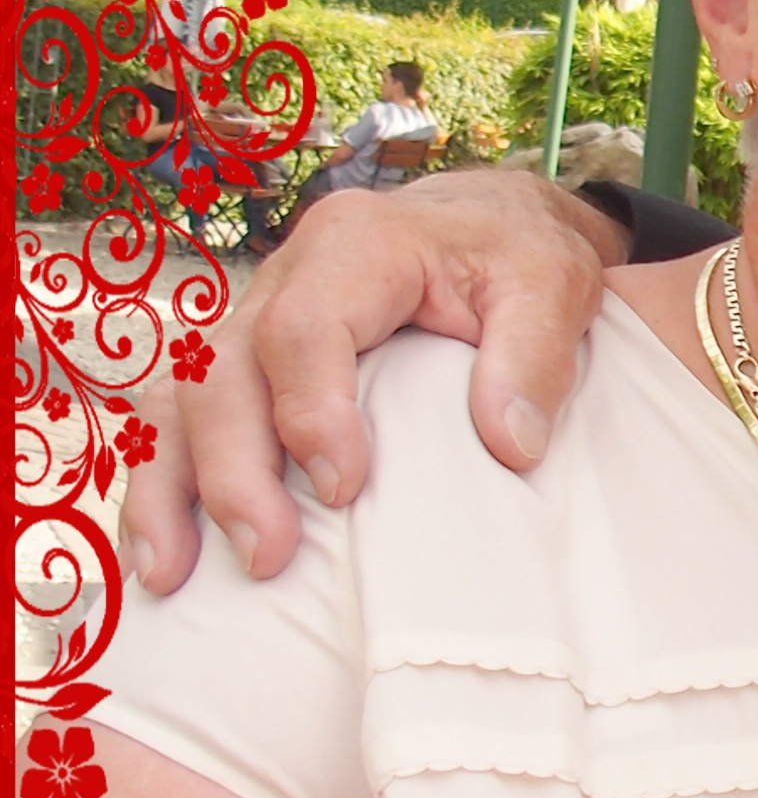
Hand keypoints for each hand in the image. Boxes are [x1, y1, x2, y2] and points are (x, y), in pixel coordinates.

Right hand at [121, 168, 624, 593]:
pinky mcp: (246, 357)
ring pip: (181, 395)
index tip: (345, 490)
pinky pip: (182, 414)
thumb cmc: (517, 255)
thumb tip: (511, 448)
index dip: (311, 412)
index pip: (304, 329)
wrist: (489, 222)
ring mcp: (252, 314)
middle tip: (266, 555)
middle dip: (232, 470)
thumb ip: (535, 358)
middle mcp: (284, 275)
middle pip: (222, 370)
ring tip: (172, 575)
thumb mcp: (553, 286)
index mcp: (356, 245)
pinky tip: (167, 551)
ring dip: (168, 485)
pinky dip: (165, 478)